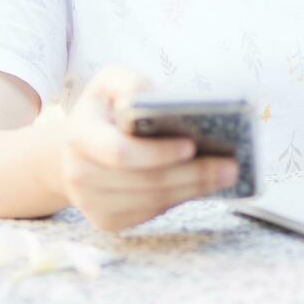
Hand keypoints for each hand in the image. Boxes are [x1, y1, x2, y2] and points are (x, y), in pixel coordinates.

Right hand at [52, 66, 239, 232]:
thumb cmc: (103, 111)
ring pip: (152, 201)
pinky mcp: (106, 221)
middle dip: (192, 175)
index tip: (192, 145)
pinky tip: (205, 186)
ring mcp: (91, 204)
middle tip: (230, 165)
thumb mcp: (109, 82)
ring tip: (227, 175)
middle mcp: (79, 175)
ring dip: (194, 190)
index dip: (156, 153)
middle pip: (145, 182)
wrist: (73, 150)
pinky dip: (180, 199)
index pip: (120, 152)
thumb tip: (150, 98)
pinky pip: (150, 213)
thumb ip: (129, 82)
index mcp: (79, 137)